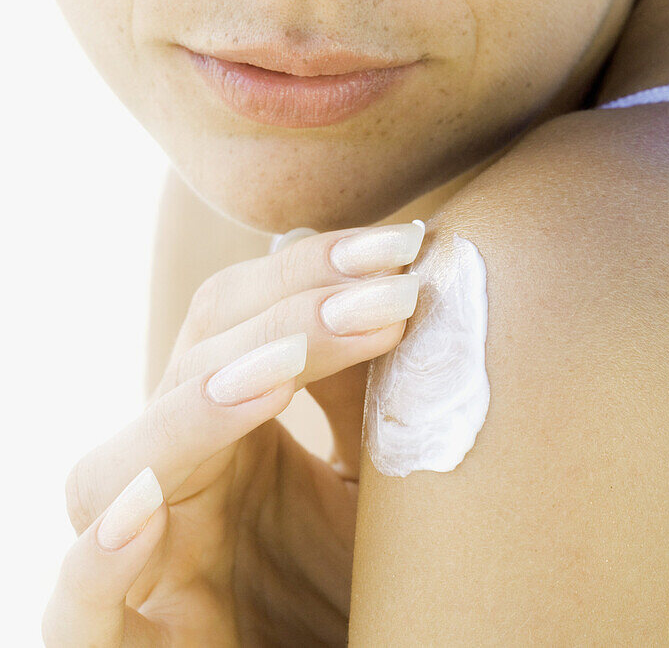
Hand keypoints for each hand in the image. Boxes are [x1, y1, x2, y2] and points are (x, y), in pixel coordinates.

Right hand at [42, 222, 424, 646]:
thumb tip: (398, 290)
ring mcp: (142, 563)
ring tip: (282, 371)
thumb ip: (367, 402)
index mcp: (230, 431)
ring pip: (111, 469)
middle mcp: (176, 480)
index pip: (238, 319)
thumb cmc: (347, 591)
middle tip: (384, 295)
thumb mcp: (370, 483)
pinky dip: (95, 560)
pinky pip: (74, 611)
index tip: (400, 250)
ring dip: (190, 411)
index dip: (309, 273)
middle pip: (188, 366)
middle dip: (285, 315)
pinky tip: (148, 505)